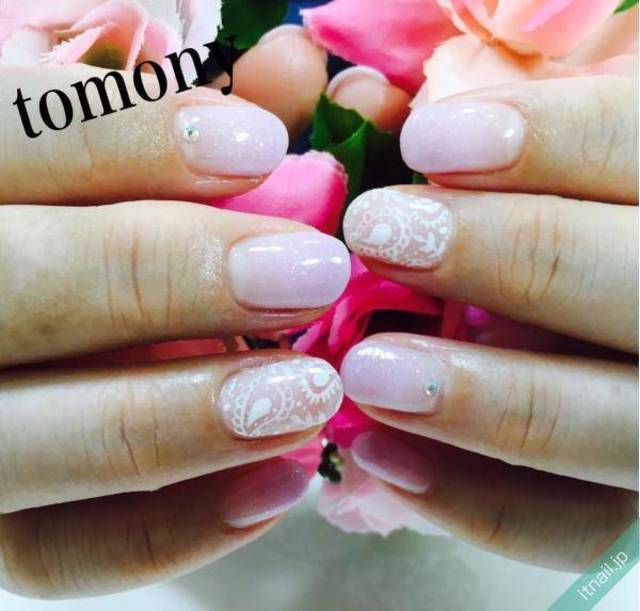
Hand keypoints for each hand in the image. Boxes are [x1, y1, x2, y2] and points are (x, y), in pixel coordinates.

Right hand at [0, 29, 343, 597]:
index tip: (262, 144)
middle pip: (15, 291)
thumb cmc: (80, 225)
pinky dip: (180, 527)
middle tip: (315, 272)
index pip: (1, 140)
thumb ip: (189, 122)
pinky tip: (283, 482)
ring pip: (40, 441)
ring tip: (313, 395)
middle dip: (170, 278)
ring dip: (186, 418)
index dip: (124, 137)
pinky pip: (70, 553)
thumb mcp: (107, 161)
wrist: (35, 341)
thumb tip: (295, 68)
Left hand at [340, 75, 637, 569]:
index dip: (551, 140)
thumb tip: (360, 107)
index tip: (426, 140)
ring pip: (607, 424)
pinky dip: (469, 500)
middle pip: (634, 284)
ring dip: (480, 397)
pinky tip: (380, 455)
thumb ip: (485, 145)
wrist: (586, 346)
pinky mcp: (622, 511)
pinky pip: (564, 527)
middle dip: (505, 255)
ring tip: (365, 371)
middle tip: (377, 232)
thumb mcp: (543, 174)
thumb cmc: (548, 231)